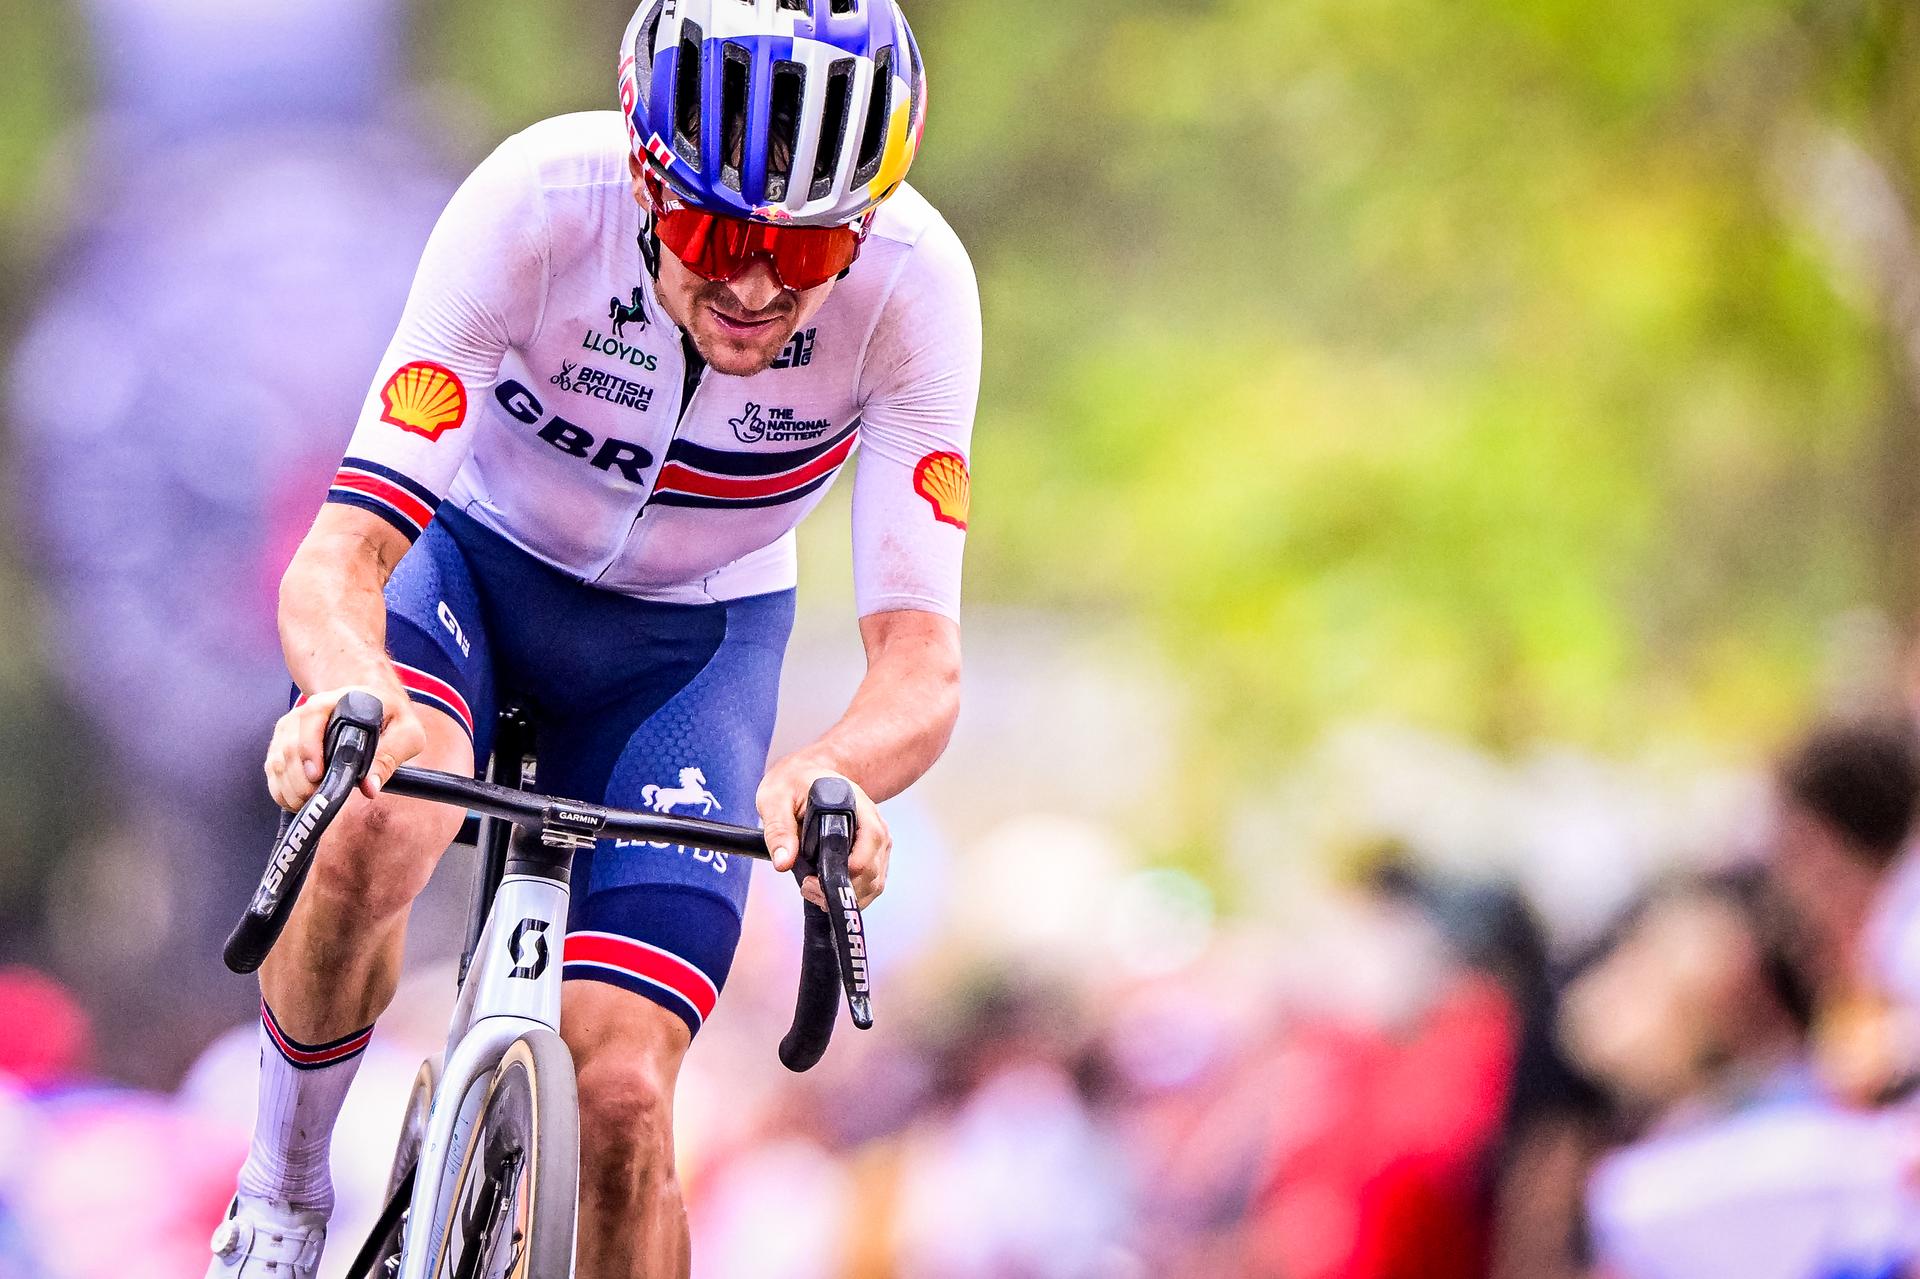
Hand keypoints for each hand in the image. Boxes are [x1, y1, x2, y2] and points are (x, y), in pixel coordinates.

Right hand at [264, 683, 426, 810]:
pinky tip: (297, 802)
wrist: (371, 702)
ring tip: (310, 804)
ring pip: (277, 762)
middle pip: (289, 748)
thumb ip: (391, 755)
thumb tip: (370, 786)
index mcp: (335, 701)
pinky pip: (273, 770)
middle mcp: (307, 711)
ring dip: (290, 789)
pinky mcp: (284, 743)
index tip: (318, 777)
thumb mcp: (405, 731)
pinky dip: (281, 790)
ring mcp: (292, 728)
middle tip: (318, 799)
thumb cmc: (389, 717)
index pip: (310, 721)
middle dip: (300, 781)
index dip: (310, 752)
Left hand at [756, 757, 889, 909]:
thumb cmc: (794, 782)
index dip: (845, 870)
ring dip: (847, 896)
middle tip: (807, 888)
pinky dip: (852, 894)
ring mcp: (877, 839)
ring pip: (875, 883)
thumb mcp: (775, 798)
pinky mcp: (873, 853)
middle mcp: (874, 823)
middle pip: (873, 871)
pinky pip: (872, 883)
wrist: (808, 773)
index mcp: (856, 804)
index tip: (812, 880)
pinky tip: (827, 889)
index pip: (869, 844)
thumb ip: (778, 829)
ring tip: (814, 891)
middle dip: (841, 889)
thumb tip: (783, 862)